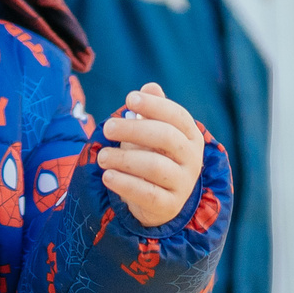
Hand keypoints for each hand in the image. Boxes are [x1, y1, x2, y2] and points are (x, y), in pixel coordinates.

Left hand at [97, 82, 205, 226]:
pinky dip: (125, 183)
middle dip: (134, 129)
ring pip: (155, 166)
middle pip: (166, 137)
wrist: (158, 201)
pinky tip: (107, 176)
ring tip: (102, 156)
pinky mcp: (169, 206)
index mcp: (191, 136)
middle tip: (107, 127)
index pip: (177, 116)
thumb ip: (152, 111)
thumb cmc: (153, 156)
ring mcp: (183, 184)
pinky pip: (147, 193)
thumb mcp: (153, 132)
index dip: (154, 105)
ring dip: (124, 158)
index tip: (129, 98)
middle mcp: (192, 159)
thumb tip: (151, 86)